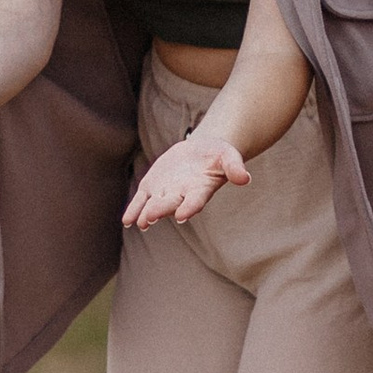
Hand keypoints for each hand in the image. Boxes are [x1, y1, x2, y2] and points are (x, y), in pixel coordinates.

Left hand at [124, 131, 249, 229]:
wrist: (200, 152)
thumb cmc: (218, 155)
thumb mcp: (229, 155)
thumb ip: (235, 167)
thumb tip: (245, 178)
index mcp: (200, 190)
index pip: (194, 202)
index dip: (189, 208)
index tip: (183, 215)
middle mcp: (182, 196)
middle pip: (170, 205)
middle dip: (160, 210)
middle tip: (151, 217)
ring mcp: (165, 193)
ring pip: (154, 205)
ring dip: (146, 213)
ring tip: (141, 221)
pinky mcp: (151, 187)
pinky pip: (141, 201)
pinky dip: (134, 210)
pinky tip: (127, 221)